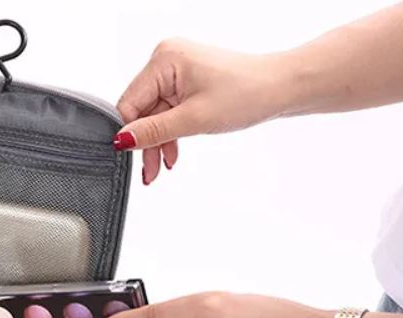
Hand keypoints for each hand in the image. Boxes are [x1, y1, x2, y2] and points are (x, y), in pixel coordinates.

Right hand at [115, 39, 291, 183]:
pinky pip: (168, 111)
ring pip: (154, 115)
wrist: (280, 89)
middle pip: (141, 110)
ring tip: (161, 169)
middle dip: (146, 142)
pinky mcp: (186, 82)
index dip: (129, 133)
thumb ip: (153, 131)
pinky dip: (170, 133)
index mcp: (164, 59)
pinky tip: (172, 154)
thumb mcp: (194, 119)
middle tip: (149, 173)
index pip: (129, 102)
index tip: (130, 159)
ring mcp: (177, 71)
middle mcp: (167, 59)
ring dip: (158, 142)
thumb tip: (122, 140)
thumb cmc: (247, 94)